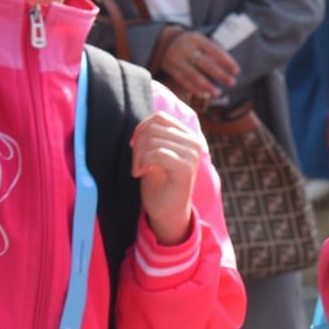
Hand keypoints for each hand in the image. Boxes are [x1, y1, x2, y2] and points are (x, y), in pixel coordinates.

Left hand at [133, 111, 205, 244]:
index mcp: (188, 136)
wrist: (167, 211)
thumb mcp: (155, 154)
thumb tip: (141, 124)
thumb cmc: (159, 183)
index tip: (134, 145)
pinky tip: (141, 173)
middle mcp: (194, 143)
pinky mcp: (186, 167)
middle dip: (137, 145)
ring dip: (138, 156)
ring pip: (153, 140)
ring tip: (138, 169)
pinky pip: (156, 153)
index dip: (141, 128)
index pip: (160, 117)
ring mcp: (192, 154)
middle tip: (136, 163)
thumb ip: (153, 136)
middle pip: (153, 128)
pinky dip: (142, 162)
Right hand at [158, 30, 239, 100]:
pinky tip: (204, 94)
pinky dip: (194, 89)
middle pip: (205, 63)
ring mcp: (177, 59)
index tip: (237, 71)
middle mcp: (185, 49)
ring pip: (193, 74)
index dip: (226, 61)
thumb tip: (230, 70)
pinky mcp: (171, 69)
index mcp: (196, 39)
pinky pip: (183, 81)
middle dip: (220, 74)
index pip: (214, 51)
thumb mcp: (201, 42)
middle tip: (232, 83)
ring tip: (218, 93)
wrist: (165, 41)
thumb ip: (213, 53)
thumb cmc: (192, 45)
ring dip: (207, 85)